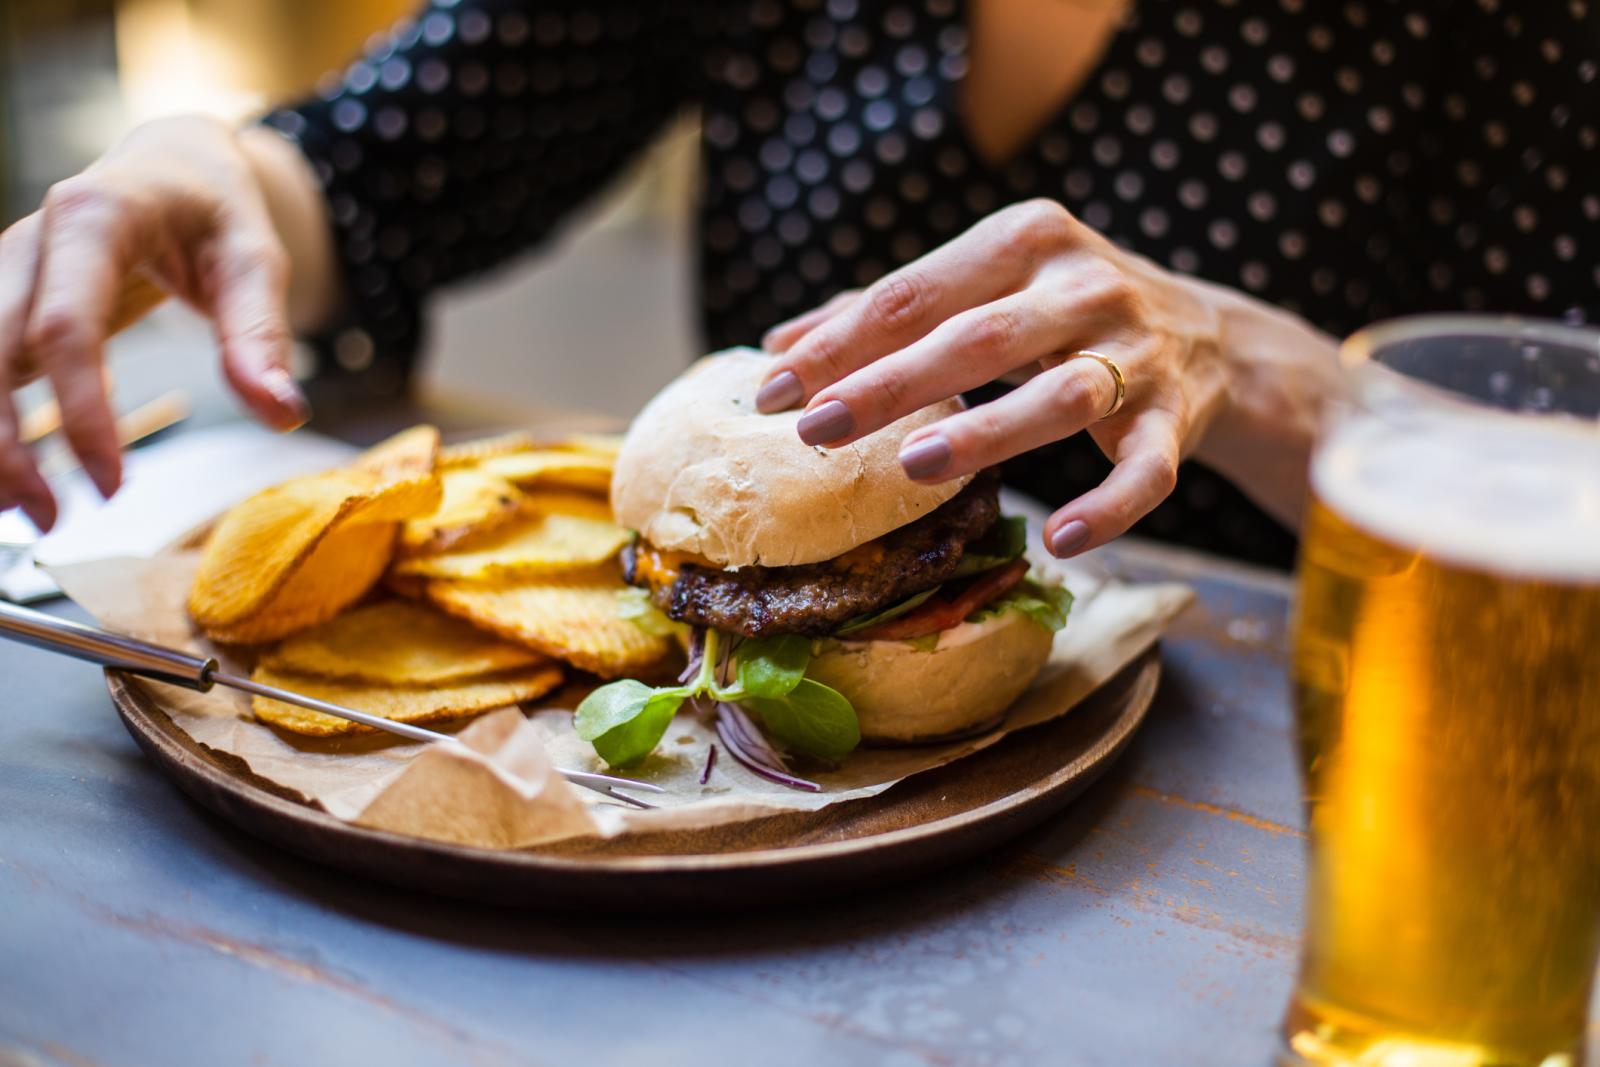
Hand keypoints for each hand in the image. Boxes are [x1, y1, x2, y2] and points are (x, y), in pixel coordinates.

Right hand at [0, 116, 314, 530]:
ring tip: (27, 512)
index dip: (82, 411)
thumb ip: (262, 336)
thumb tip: (281, 413)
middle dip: (6, 443)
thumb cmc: (217, 212)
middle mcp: (30, 240)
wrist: (174, 164)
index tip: (114, 485)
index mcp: (94, 217)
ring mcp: (4, 267)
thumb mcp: (255, 261)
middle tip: (53, 520)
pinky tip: (8, 477)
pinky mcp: (0, 296)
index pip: (68, 328)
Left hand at [757, 198, 1234, 557]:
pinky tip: (1061, 537)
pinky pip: (1147, 470)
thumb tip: (780, 347)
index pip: (915, 292)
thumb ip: (890, 310)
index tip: (773, 389)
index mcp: (1026, 240)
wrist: (1211, 336)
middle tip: (817, 428)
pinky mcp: (1178, 418)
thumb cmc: (1063, 311)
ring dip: (988, 431)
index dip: (840, 342)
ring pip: (1060, 396)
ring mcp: (1138, 353)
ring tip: (914, 465)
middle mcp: (1084, 286)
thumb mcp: (988, 285)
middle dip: (891, 383)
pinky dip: (1111, 506)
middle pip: (977, 338)